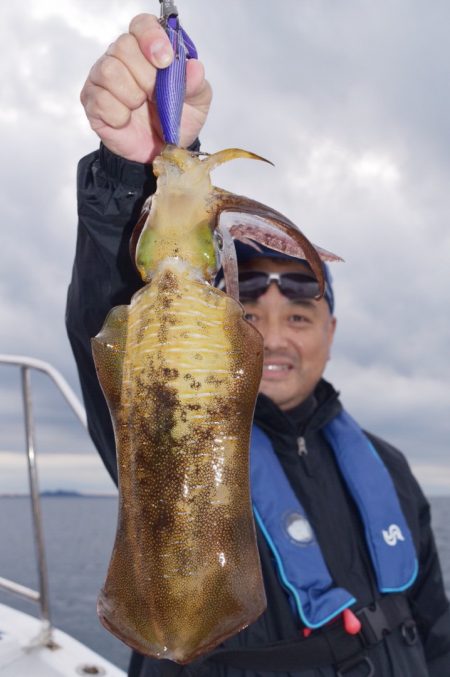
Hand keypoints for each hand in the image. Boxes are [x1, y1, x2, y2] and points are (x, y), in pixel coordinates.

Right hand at [80, 14, 211, 163]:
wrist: (162, 150)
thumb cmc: (176, 119)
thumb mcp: (197, 103)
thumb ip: (196, 84)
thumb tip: (194, 68)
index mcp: (147, 49)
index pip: (141, 25)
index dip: (151, 38)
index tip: (165, 61)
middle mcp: (122, 57)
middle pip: (123, 47)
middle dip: (145, 76)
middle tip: (154, 96)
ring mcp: (103, 78)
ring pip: (109, 71)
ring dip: (131, 95)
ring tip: (139, 107)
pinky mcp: (93, 101)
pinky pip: (101, 100)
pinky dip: (119, 115)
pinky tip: (126, 120)